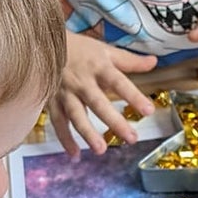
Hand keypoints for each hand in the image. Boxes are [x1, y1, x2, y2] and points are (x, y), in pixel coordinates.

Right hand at [52, 31, 157, 157]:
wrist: (43, 44)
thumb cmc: (79, 49)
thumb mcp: (105, 51)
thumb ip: (129, 60)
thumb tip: (153, 61)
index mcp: (98, 67)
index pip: (119, 83)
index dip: (133, 96)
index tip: (148, 110)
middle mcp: (82, 81)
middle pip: (99, 103)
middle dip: (114, 121)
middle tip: (131, 138)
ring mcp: (65, 93)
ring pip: (76, 115)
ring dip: (88, 133)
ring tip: (101, 150)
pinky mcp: (52, 102)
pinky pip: (58, 122)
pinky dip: (65, 139)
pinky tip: (75, 154)